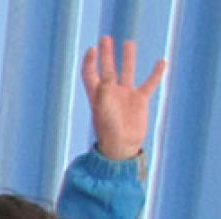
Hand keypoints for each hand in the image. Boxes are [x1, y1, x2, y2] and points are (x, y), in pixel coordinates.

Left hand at [82, 36, 165, 161]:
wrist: (121, 146)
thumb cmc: (108, 131)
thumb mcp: (104, 110)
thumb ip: (104, 92)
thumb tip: (106, 76)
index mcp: (97, 95)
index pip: (90, 74)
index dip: (89, 62)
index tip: (92, 50)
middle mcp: (110, 93)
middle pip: (107, 69)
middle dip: (106, 54)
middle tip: (105, 38)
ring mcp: (125, 96)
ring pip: (127, 72)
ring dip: (128, 58)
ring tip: (128, 42)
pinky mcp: (139, 101)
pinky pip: (149, 84)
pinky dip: (156, 74)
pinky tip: (161, 62)